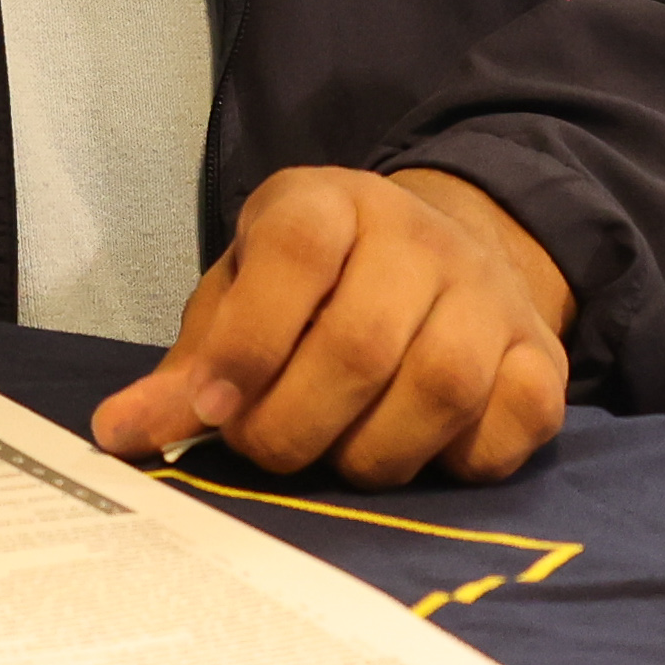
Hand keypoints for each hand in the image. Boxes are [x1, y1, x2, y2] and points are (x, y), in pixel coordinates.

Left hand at [89, 163, 569, 479]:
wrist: (438, 258)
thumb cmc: (312, 291)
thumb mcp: (241, 298)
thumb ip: (190, 367)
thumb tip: (120, 434)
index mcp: (329, 203)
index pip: (296, 253)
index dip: (248, 341)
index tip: (211, 408)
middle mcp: (420, 237)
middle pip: (363, 344)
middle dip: (296, 423)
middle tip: (264, 449)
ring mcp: (491, 295)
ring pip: (441, 388)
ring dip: (370, 452)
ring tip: (333, 456)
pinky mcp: (544, 356)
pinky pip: (510, 423)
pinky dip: (456, 461)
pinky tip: (414, 453)